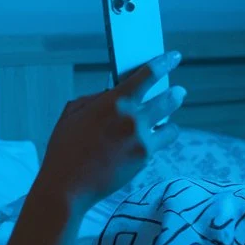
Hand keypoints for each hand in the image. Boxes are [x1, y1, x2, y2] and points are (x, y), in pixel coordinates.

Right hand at [34, 51, 186, 211]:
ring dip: (169, 124)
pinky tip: (144, 145)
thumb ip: (96, 99)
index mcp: (114, 101)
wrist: (67, 187)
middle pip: (169, 100)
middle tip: (179, 92)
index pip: (148, 74)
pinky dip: (153, 144)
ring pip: (171, 128)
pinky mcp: (144, 160)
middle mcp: (133, 119)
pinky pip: (157, 147)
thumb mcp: (73, 114)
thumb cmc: (65, 149)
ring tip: (166, 124)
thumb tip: (113, 93)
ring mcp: (141, 141)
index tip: (174, 57)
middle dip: (176, 94)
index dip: (165, 62)